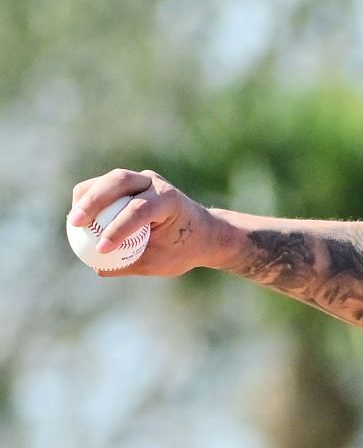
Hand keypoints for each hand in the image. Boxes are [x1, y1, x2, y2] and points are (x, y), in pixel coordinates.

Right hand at [67, 168, 232, 277]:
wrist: (202, 233)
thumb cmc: (183, 250)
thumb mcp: (161, 262)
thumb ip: (131, 263)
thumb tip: (98, 267)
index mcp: (169, 201)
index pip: (139, 209)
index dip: (118, 229)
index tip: (102, 249)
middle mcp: (155, 184)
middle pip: (119, 181)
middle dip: (94, 201)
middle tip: (76, 224)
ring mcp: (143, 180)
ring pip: (110, 180)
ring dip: (87, 197)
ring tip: (73, 221)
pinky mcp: (131, 183)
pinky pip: (105, 185)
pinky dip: (90, 197)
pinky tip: (79, 217)